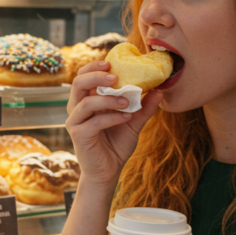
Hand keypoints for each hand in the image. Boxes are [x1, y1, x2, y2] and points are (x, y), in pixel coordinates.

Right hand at [66, 61, 161, 186]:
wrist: (108, 171)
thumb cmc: (116, 145)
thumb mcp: (133, 123)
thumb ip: (143, 107)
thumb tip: (159, 91)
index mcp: (87, 100)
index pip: (83, 76)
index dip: (94, 67)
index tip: (111, 63)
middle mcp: (77, 108)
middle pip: (78, 83)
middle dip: (96, 76)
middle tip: (115, 76)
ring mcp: (76, 122)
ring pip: (85, 102)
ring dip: (107, 98)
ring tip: (127, 101)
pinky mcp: (78, 135)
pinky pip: (94, 122)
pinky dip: (112, 117)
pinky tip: (126, 117)